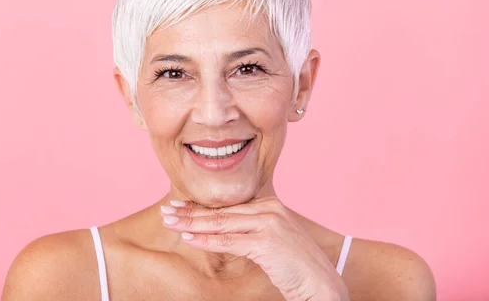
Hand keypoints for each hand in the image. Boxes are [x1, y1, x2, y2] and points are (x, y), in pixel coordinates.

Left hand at [160, 196, 349, 300]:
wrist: (322, 284)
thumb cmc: (294, 265)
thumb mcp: (270, 240)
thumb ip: (249, 229)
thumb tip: (218, 228)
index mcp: (270, 205)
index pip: (227, 205)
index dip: (200, 206)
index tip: (179, 206)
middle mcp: (270, 208)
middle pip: (221, 211)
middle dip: (190, 212)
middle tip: (166, 211)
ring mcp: (269, 223)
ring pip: (221, 223)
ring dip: (192, 223)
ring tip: (170, 222)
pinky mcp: (267, 241)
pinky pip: (229, 241)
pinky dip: (207, 240)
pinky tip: (189, 238)